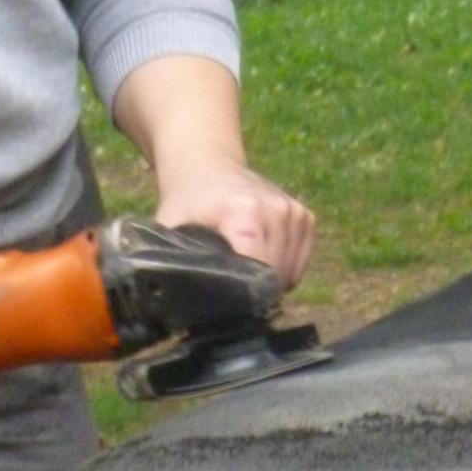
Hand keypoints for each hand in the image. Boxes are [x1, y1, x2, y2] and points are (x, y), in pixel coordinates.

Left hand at [155, 156, 315, 288]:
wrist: (209, 166)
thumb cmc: (187, 201)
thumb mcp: (169, 227)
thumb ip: (167, 260)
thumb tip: (166, 297)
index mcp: (246, 213)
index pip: (259, 269)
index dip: (245, 295)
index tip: (227, 304)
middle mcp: (277, 209)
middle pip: (277, 275)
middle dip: (257, 293)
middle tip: (232, 292)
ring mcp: (294, 211)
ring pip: (292, 272)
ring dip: (273, 283)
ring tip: (246, 274)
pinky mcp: (305, 215)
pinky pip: (301, 261)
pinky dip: (287, 270)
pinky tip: (264, 262)